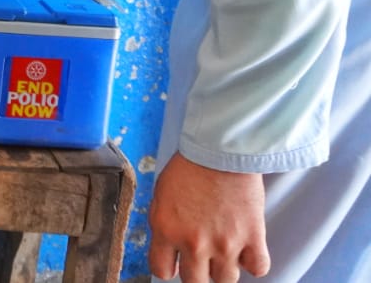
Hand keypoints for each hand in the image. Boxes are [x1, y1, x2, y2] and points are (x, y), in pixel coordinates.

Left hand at [149, 152, 269, 282]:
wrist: (221, 150)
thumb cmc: (190, 167)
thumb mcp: (161, 196)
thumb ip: (164, 224)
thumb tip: (168, 246)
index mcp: (166, 229)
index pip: (162, 271)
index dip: (169, 267)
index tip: (176, 262)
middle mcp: (194, 243)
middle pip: (195, 282)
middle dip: (197, 272)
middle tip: (202, 257)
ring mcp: (225, 244)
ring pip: (226, 280)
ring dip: (224, 267)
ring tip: (224, 249)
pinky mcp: (253, 238)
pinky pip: (258, 269)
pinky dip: (253, 262)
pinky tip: (247, 249)